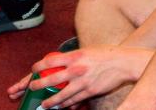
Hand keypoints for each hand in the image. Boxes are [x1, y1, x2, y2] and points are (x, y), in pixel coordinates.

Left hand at [7, 46, 152, 108]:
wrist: (124, 62)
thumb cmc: (107, 54)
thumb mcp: (88, 50)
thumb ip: (74, 57)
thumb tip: (61, 62)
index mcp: (75, 56)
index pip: (50, 61)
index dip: (38, 67)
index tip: (34, 70)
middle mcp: (77, 69)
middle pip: (51, 79)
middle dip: (38, 85)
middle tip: (32, 87)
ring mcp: (83, 81)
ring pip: (61, 94)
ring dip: (50, 101)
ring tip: (44, 104)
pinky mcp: (90, 91)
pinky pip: (74, 100)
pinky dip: (67, 104)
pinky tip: (62, 107)